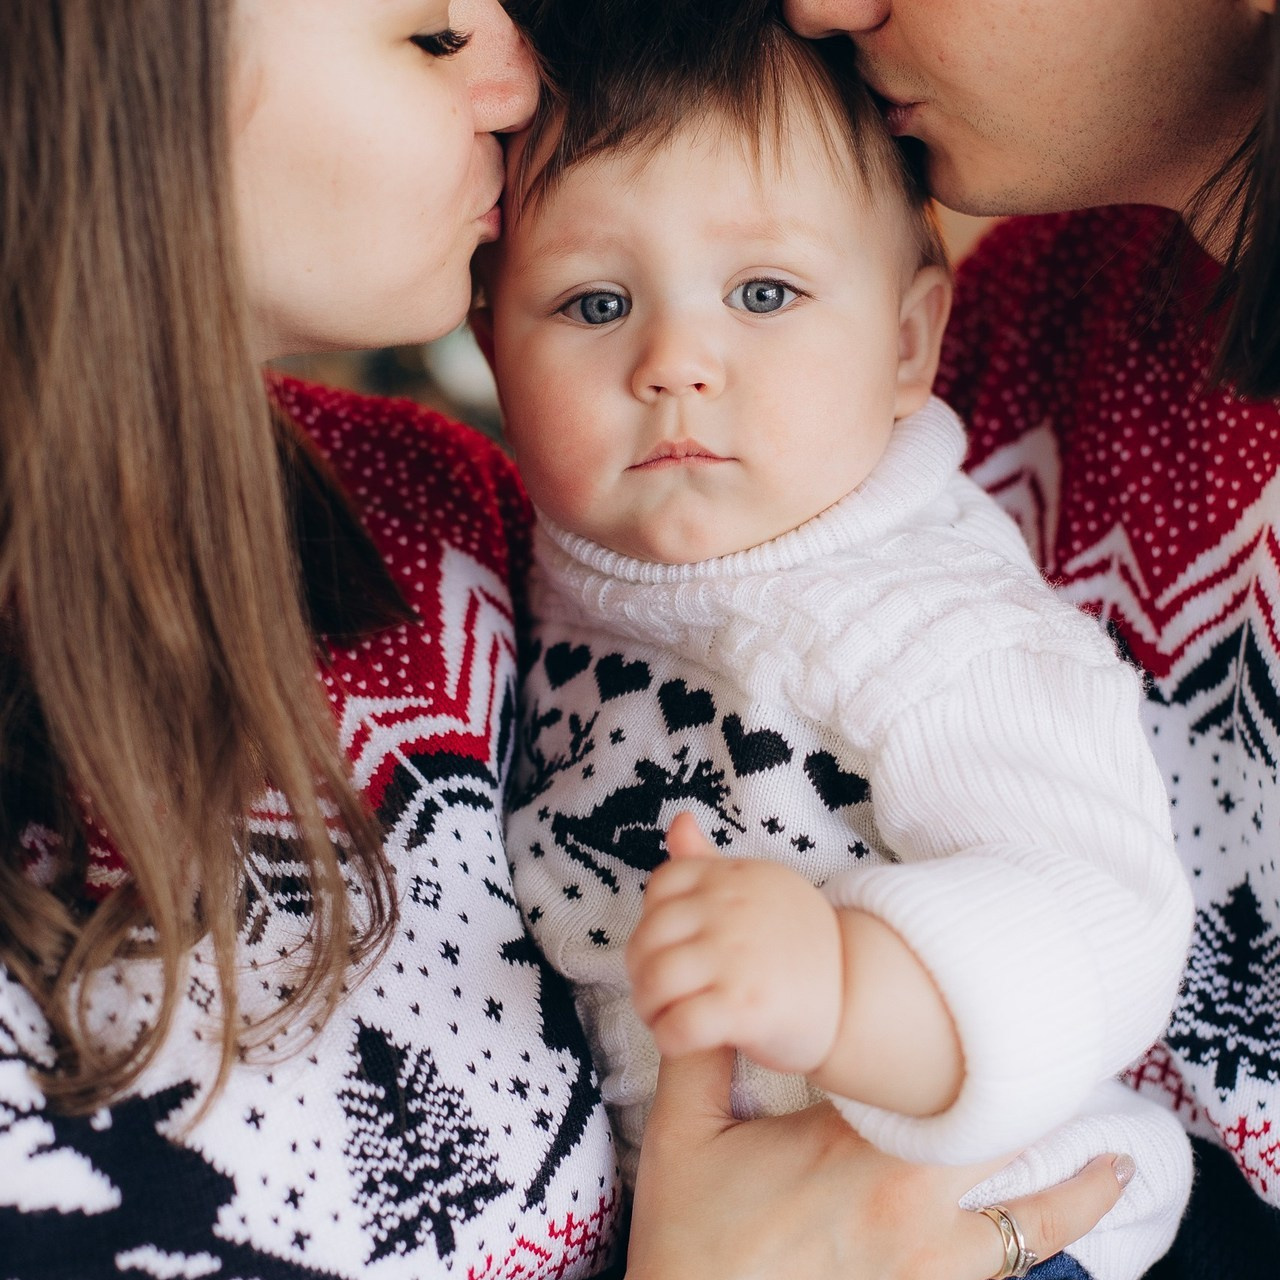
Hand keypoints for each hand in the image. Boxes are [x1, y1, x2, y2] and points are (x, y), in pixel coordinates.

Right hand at [625, 1048, 1131, 1279]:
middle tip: (1070, 1067)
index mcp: (858, 1147)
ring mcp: (929, 1266)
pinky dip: (1037, 1252)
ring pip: (1033, 1227)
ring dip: (1076, 1193)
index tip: (1016, 1019)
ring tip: (1115, 1165)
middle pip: (1009, 1144)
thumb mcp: (685, 1133)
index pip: (948, 1086)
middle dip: (1042, 1105)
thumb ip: (701, 1053)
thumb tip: (709, 989)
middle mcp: (912, 1206)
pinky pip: (1004, 1276)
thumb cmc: (690, 1239)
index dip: (990, 1055)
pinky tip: (1051, 1237)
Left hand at [626, 812, 842, 1073]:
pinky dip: (668, 1037)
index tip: (669, 946)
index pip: (662, 886)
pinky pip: (677, 1025)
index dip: (652, 921)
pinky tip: (683, 1039)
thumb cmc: (798, 947)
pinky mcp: (744, 1009)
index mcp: (734, 878)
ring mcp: (737, 958)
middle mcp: (732, 910)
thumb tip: (678, 821)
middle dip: (641, 971)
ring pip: (653, 983)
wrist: (858, 998)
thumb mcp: (759, 889)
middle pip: (648, 938)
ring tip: (665, 1017)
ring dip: (650, 1008)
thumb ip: (710, 863)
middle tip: (658, 992)